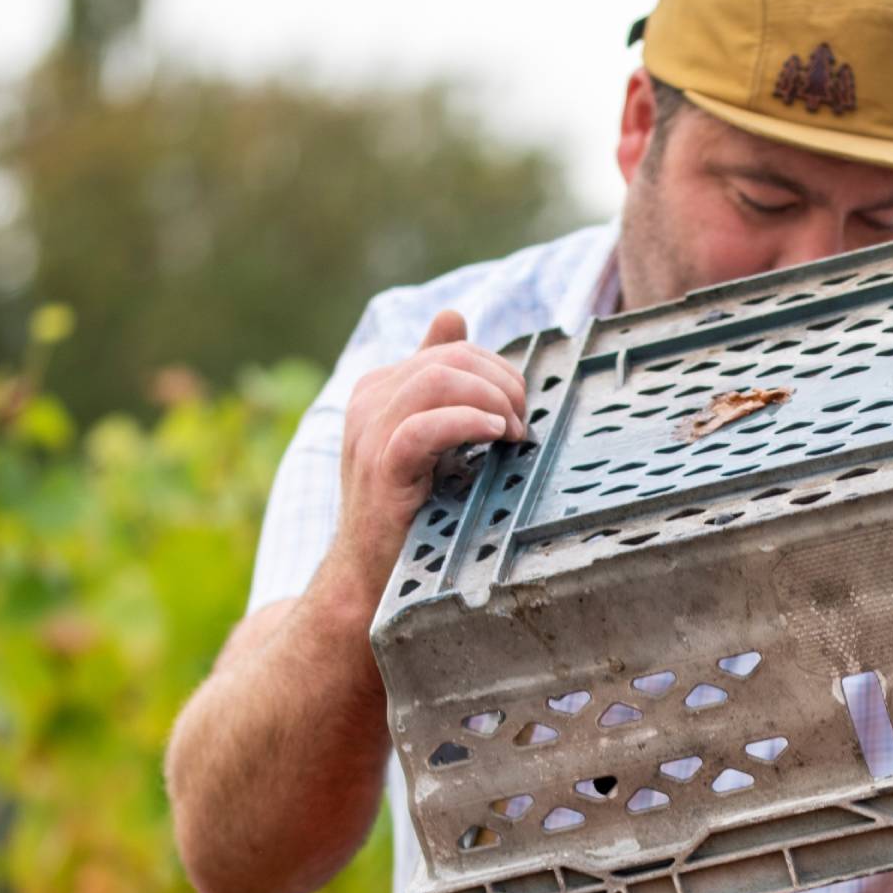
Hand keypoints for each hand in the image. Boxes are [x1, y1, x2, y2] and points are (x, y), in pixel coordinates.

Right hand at [328, 308, 528, 613]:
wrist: (370, 575)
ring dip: (489, 401)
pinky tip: (494, 435)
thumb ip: (438, 382)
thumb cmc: (409, 509)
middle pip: (448, 361)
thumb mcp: (427, 436)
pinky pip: (422, 428)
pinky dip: (465, 423)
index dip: (499, 371)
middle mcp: (369, 401)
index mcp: (382, 387)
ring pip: (435, 382)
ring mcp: (370, 433)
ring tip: (511, 433)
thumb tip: (453, 317)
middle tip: (522, 423)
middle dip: (501, 384)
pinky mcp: (380, 469)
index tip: (520, 410)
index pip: (453, 351)